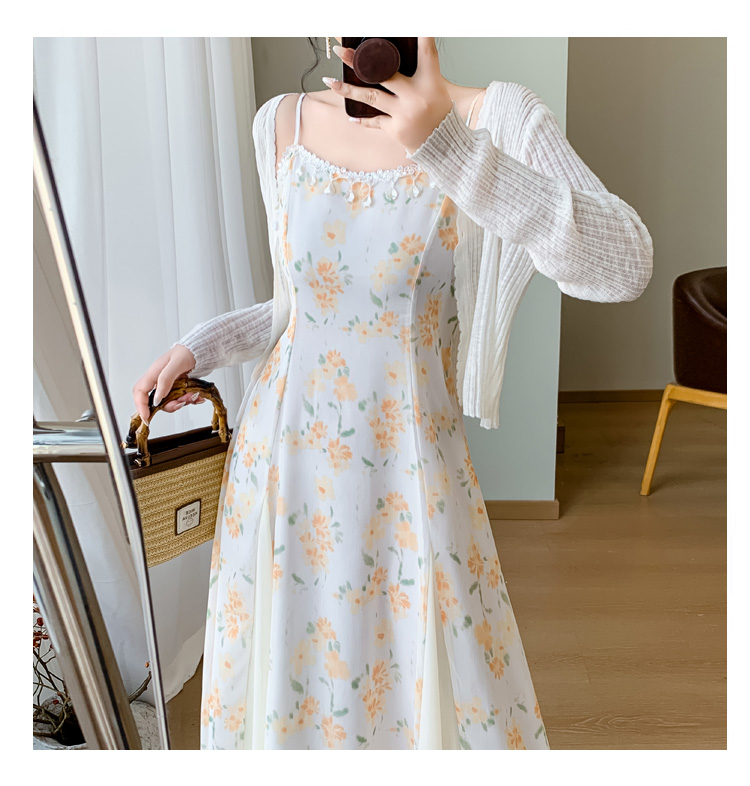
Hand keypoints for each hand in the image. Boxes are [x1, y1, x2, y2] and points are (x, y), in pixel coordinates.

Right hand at [132, 344, 204, 423]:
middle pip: (156, 401)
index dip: (140, 406)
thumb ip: (165, 380)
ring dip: (182, 402)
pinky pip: (181, 399)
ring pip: (170, 401)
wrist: (202, 349)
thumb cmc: (188, 351)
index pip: (140, 392)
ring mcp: (170, 384)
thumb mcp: (176, 364)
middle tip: (181, 403)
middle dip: (169, 405)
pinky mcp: (179, 387)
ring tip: (193, 395)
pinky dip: (190, 400)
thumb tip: (157, 398)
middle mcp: (160, 380)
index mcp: (154, 373)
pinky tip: (197, 396)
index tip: (146, 417)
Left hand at [325, 37, 453, 154]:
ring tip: (330, 82)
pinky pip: (375, 120)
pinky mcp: (396, 129)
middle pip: (383, 73)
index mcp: (431, 81)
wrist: (443, 146)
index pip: (427, 52)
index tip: (413, 24)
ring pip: (371, 97)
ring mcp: (404, 113)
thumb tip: (393, 58)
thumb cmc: (438, 114)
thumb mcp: (436, 88)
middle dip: (359, 61)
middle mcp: (416, 95)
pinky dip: (363, 119)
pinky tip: (351, 116)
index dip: (421, 36)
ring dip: (348, 90)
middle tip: (340, 51)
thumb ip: (420, 72)